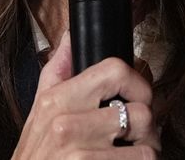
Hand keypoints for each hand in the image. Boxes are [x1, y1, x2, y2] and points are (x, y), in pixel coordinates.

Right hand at [13, 32, 160, 158]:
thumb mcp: (38, 113)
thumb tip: (70, 37)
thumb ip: (57, 72)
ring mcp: (79, 151)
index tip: (138, 98)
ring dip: (147, 151)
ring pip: (147, 142)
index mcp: (56, 100)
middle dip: (148, 127)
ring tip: (134, 155)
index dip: (137, 83)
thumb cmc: (36, 158)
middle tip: (140, 135)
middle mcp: (66, 123)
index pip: (115, 70)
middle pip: (140, 110)